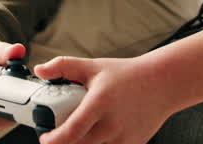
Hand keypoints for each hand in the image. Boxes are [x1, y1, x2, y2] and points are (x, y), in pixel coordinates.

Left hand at [33, 54, 174, 143]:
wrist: (162, 83)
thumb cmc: (126, 75)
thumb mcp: (93, 66)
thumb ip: (63, 66)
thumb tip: (39, 70)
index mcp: (100, 102)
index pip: (71, 131)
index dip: (54, 140)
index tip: (45, 138)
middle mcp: (112, 123)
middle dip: (65, 142)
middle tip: (59, 133)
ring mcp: (124, 137)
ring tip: (82, 130)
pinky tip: (98, 133)